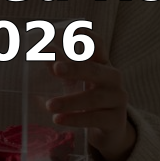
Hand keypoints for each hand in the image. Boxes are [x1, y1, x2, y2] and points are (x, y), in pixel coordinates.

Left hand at [45, 37, 135, 160]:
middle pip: (95, 70)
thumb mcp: (76, 82)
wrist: (110, 129)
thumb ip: (60, 68)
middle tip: (56, 68)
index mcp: (102, 64)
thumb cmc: (89, 100)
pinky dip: (75, 119)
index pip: (98, 46)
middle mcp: (112, 79)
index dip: (88, 38)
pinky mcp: (116, 120)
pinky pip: (95, 119)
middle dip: (75, 68)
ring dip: (69, 101)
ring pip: (94, 98)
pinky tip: (59, 119)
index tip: (73, 31)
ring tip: (49, 105)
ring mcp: (117, 99)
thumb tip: (42, 52)